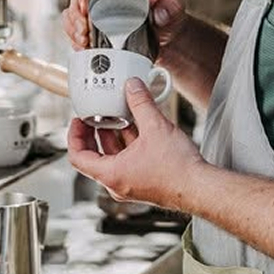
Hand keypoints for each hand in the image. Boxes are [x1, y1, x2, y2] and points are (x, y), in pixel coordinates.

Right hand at [62, 0, 187, 51]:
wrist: (165, 39)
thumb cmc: (169, 18)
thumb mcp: (174, 9)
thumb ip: (171, 7)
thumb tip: (160, 13)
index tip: (84, 6)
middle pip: (79, 0)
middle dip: (75, 16)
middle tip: (84, 32)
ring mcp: (98, 14)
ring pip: (73, 17)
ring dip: (73, 29)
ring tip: (84, 42)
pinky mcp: (95, 31)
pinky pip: (76, 32)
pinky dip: (75, 40)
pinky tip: (83, 49)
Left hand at [67, 78, 204, 209]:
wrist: (199, 187)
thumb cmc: (177, 170)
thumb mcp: (155, 127)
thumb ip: (140, 103)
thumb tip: (132, 86)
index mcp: (111, 174)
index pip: (78, 156)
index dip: (74, 136)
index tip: (78, 121)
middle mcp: (117, 183)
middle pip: (94, 157)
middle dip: (94, 133)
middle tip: (95, 116)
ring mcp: (131, 184)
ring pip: (113, 159)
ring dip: (113, 137)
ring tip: (118, 117)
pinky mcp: (144, 183)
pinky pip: (128, 162)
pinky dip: (128, 145)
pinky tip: (139, 128)